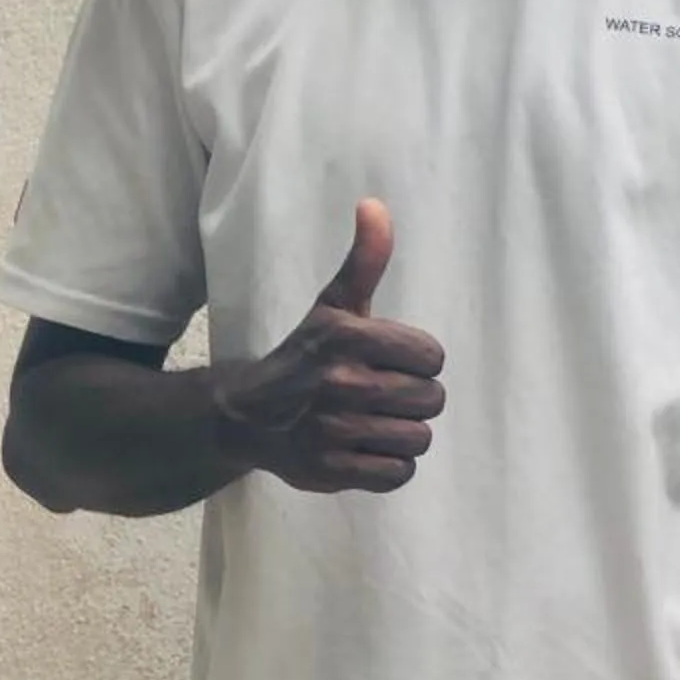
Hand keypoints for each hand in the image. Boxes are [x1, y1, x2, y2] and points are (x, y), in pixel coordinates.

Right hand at [208, 201, 446, 492]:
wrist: (246, 415)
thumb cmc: (306, 356)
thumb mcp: (334, 304)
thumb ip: (364, 259)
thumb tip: (374, 205)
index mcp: (349, 338)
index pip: (432, 357)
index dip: (420, 361)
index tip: (395, 361)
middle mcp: (341, 383)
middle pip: (430, 400)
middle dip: (414, 398)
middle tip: (385, 394)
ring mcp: (334, 430)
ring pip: (418, 439)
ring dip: (405, 432)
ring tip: (377, 421)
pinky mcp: (331, 470)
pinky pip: (397, 474)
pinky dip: (390, 466)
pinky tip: (368, 448)